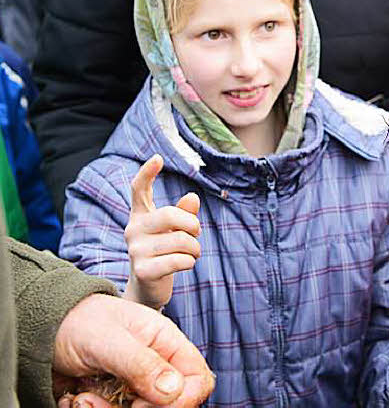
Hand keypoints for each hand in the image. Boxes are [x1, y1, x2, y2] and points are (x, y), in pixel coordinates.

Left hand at [52, 293, 213, 406]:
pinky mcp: (112, 397)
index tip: (143, 405)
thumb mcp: (109, 339)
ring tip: (82, 398)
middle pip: (169, 403)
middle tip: (104, 402)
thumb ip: (142, 363)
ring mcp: (133, 384)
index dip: (182, 398)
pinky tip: (76, 397)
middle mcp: (155, 365)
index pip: (197, 378)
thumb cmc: (78, 322)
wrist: (42, 328)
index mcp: (166, 343)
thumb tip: (174, 391)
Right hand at [124, 155, 201, 309]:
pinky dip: (190, 261)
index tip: (158, 158)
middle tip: (196, 234)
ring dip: (195, 248)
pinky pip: (180, 260)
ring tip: (191, 254)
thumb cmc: (164, 253)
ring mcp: (135, 251)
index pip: (138, 190)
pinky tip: (185, 264)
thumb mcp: (174, 231)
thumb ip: (183, 213)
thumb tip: (192, 198)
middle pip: (171, 214)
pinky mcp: (143, 270)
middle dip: (192, 225)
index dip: (147, 173)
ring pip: (181, 240)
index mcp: (140, 216)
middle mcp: (132, 230)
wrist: (148, 289)